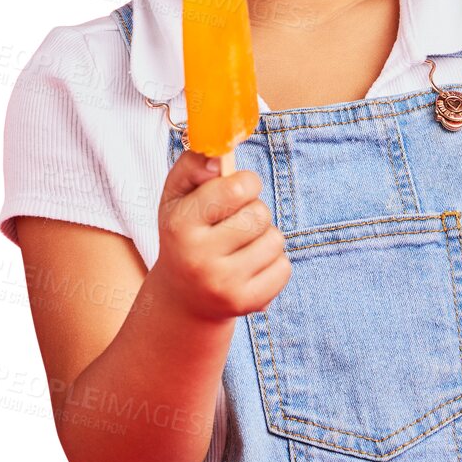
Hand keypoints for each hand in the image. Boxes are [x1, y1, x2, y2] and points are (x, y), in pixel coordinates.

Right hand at [153, 149, 291, 322]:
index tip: (239, 190)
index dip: (246, 182)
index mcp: (179, 225)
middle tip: (235, 223)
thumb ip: (192, 165)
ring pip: (275, 240)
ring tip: (241, 246)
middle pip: (260, 214)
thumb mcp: (177, 196)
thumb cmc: (185, 234)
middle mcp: (198, 258)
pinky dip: (273, 263)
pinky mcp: (245, 304)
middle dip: (254, 211)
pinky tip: (250, 267)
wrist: (183, 298)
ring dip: (265, 237)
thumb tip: (219, 157)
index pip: (236, 188)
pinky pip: (284, 268)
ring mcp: (223, 284)